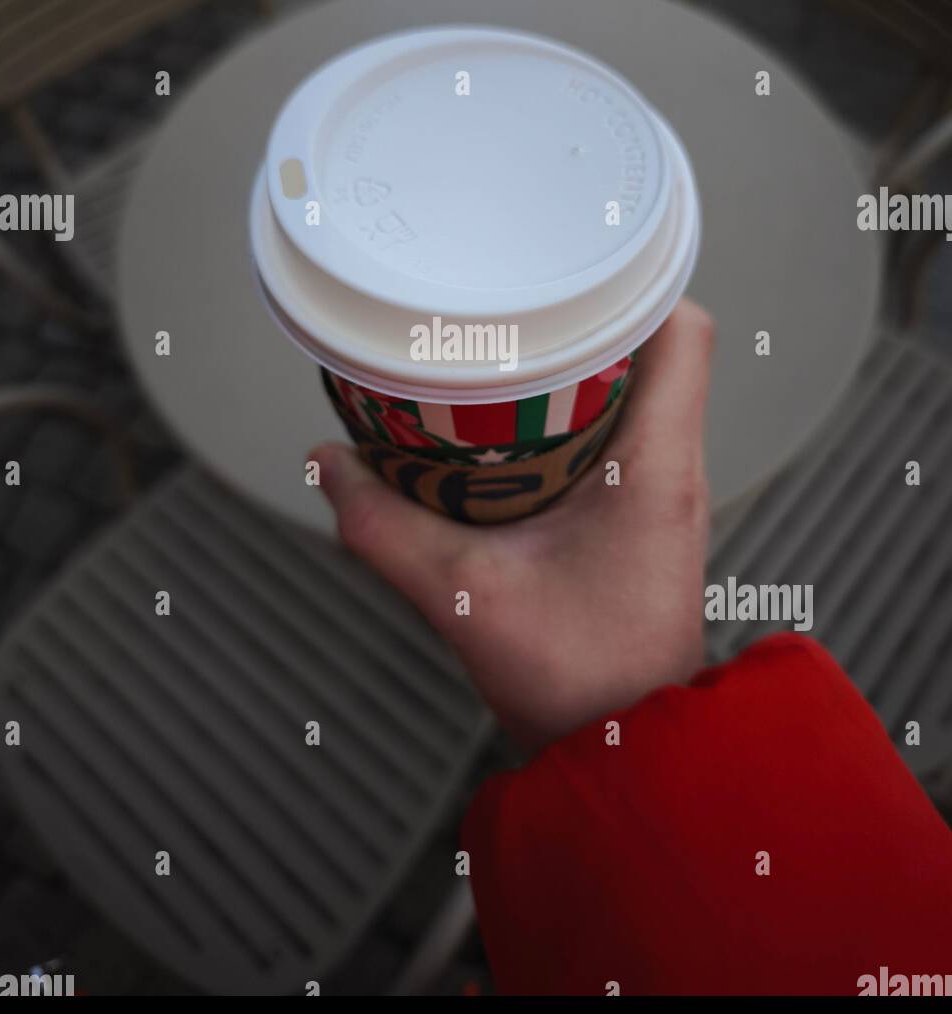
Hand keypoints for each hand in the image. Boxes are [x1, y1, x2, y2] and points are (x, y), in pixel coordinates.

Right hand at [311, 298, 714, 752]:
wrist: (621, 752)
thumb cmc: (580, 684)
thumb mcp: (462, 596)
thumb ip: (383, 529)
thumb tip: (327, 464)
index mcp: (658, 468)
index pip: (685, 332)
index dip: (634, 279)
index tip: (569, 261)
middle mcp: (674, 468)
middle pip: (655, 345)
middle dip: (585, 310)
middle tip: (513, 299)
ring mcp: (662, 492)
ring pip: (636, 387)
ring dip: (577, 360)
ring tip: (505, 345)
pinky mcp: (640, 516)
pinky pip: (616, 432)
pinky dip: (569, 410)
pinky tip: (508, 423)